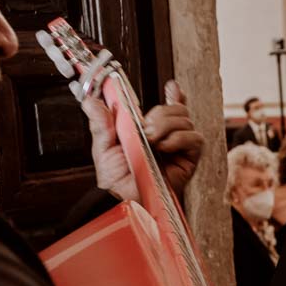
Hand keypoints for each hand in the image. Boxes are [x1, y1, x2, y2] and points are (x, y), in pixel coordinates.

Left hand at [84, 80, 203, 202]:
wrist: (127, 198)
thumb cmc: (117, 181)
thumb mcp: (103, 148)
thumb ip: (101, 124)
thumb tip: (91, 102)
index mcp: (149, 131)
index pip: (168, 107)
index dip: (174, 94)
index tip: (171, 86)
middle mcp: (166, 136)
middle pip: (177, 109)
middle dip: (161, 114)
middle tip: (145, 129)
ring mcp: (179, 146)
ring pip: (185, 119)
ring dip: (166, 126)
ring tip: (153, 142)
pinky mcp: (190, 158)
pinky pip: (194, 138)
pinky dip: (179, 139)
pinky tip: (165, 148)